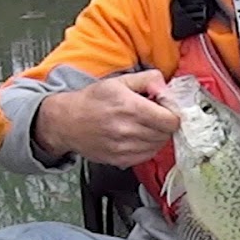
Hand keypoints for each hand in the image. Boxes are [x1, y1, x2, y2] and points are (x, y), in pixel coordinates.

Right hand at [34, 70, 178, 166]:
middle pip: (166, 134)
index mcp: (131, 108)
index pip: (171, 120)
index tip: (166, 107)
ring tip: (144, 125)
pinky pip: (146, 156)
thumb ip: (147, 79)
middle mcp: (128, 130)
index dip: (173, 112)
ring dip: (157, 135)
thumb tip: (165, 86)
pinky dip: (147, 147)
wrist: (67, 122)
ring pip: (158, 146)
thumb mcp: (120, 81)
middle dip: (165, 123)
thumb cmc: (92, 100)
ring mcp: (124, 148)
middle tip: (155, 115)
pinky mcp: (120, 160)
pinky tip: (137, 136)